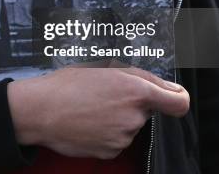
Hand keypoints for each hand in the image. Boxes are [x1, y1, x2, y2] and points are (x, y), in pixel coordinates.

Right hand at [8, 67, 188, 158]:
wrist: (40, 111)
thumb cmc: (66, 85)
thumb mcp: (103, 67)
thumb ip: (140, 76)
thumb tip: (165, 87)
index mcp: (136, 91)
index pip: (178, 102)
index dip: (177, 97)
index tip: (172, 96)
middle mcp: (133, 116)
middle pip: (146, 111)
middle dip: (131, 104)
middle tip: (105, 95)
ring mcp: (122, 137)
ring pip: (130, 126)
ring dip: (117, 118)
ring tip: (91, 108)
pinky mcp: (110, 151)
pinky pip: (116, 140)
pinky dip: (106, 132)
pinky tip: (88, 122)